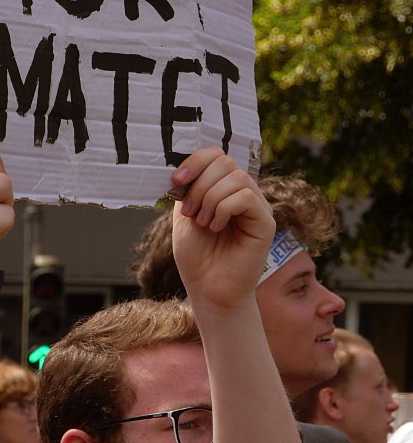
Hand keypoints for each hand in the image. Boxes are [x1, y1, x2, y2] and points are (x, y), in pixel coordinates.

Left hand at [170, 147, 273, 310]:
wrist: (208, 288)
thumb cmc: (196, 256)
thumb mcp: (183, 214)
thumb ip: (188, 187)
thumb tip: (184, 165)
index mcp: (222, 187)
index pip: (216, 154)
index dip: (195, 161)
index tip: (177, 181)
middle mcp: (242, 192)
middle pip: (225, 162)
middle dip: (200, 184)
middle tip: (191, 212)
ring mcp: (256, 206)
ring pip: (236, 177)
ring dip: (210, 199)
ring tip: (204, 223)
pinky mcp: (265, 222)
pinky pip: (246, 197)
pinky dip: (224, 209)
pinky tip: (217, 227)